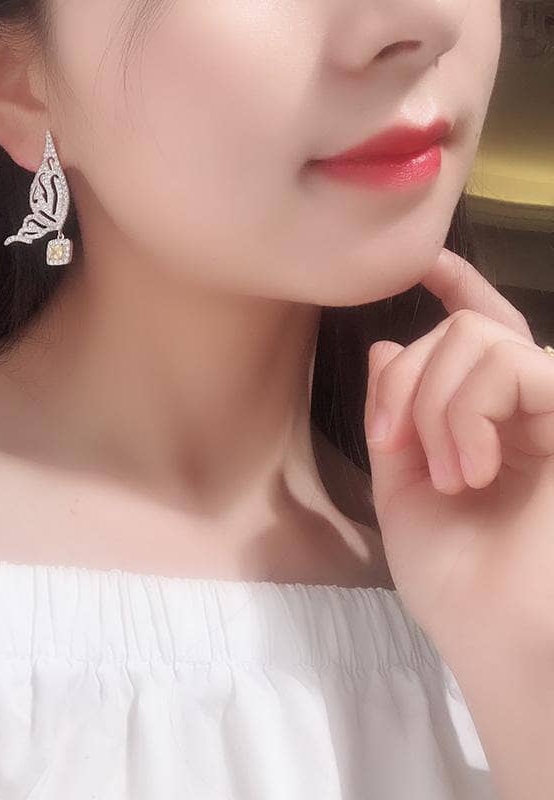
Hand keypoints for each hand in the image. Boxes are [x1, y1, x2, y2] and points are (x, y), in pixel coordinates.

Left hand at [364, 247, 553, 663]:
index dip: (460, 289)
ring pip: (476, 339)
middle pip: (459, 331)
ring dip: (436, 406)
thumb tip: (387, 343)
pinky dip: (467, 412)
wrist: (497, 632)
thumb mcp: (403, 485)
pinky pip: (508, 363)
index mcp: (491, 420)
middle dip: (407, 383)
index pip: (483, 336)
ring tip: (452, 476)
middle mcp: (530, 404)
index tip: (427, 260)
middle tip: (399, 448)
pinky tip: (474, 468)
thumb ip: (397, 413)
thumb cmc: (454, 574)